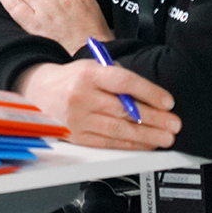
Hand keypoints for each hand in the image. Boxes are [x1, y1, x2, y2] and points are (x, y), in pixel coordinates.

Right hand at [17, 61, 179, 149]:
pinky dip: (130, 145)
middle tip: (174, 124)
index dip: (149, 93)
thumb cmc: (70, 79)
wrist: (37, 92)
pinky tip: (144, 144)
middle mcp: (81, 96)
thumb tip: (149, 96)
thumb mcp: (91, 67)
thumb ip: (117, 78)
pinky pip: (108, 142)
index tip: (167, 102)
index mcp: (87, 74)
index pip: (124, 82)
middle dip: (155, 119)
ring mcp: (78, 119)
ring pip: (119, 130)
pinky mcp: (76, 136)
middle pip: (125, 110)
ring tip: (165, 138)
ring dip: (147, 136)